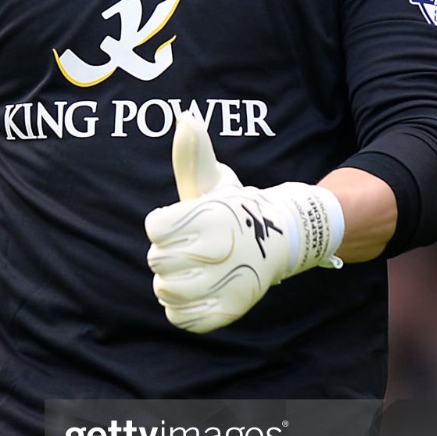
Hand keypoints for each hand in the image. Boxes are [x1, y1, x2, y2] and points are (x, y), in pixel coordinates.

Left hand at [145, 113, 344, 333]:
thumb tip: (185, 117)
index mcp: (212, 217)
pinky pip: (179, 318)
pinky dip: (181, 308)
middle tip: (191, 247)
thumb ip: (194, 155)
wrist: (281, 240)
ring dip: (171, 282)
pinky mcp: (226, 312)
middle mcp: (219, 251)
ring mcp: (224, 285)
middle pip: (155, 260)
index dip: (163, 224)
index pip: (155, 227)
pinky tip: (196, 292)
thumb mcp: (215, 182)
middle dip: (168, 253)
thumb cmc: (235, 210)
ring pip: (164, 291)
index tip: (182, 222)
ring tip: (191, 270)